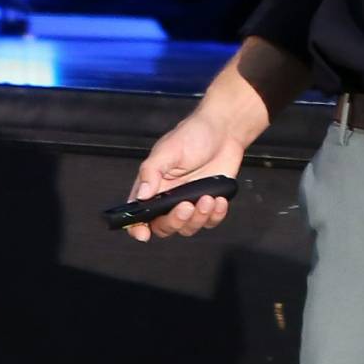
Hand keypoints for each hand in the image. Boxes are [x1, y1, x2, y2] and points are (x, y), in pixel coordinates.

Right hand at [124, 110, 245, 241]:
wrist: (225, 129)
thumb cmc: (194, 134)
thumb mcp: (169, 150)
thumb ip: (152, 172)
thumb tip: (140, 196)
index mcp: (153, 186)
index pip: (138, 214)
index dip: (137, 228)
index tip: (144, 234)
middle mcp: (169, 198)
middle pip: (164, 226)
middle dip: (175, 221)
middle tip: (186, 206)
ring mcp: (190, 202)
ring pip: (188, 227)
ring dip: (198, 218)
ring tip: (208, 197)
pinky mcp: (210, 203)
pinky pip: (210, 221)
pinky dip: (215, 215)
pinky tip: (219, 200)